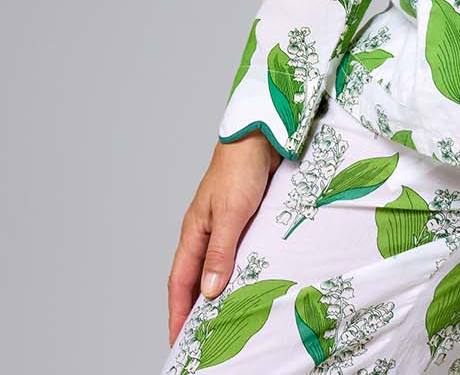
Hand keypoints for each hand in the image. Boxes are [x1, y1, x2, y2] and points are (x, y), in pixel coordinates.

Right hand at [167, 132, 281, 345]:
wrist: (262, 136)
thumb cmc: (240, 169)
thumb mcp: (229, 214)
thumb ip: (219, 252)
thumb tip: (208, 292)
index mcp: (193, 233)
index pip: (180, 283)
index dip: (177, 314)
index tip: (178, 343)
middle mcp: (205, 233)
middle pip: (195, 280)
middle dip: (195, 311)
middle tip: (202, 340)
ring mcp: (223, 226)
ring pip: (216, 268)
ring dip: (219, 293)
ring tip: (227, 319)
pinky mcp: (243, 219)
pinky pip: (236, 254)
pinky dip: (238, 273)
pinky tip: (250, 283)